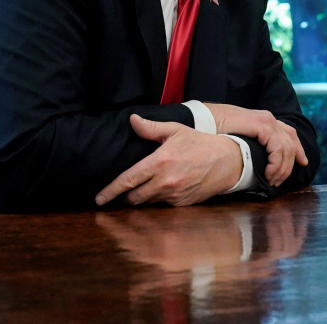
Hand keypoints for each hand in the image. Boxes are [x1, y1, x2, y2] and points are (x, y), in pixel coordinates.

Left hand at [94, 114, 242, 206]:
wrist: (228, 160)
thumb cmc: (200, 143)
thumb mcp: (176, 131)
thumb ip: (151, 128)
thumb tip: (132, 120)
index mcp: (160, 162)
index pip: (128, 180)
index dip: (110, 191)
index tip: (99, 198)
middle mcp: (165, 181)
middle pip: (134, 197)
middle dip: (127, 196)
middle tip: (125, 191)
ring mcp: (174, 195)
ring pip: (147, 203)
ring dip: (143, 198)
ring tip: (144, 190)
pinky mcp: (182, 204)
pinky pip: (163, 206)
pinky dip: (159, 200)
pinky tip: (165, 190)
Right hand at [204, 103, 309, 187]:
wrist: (201, 119)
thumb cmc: (214, 131)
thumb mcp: (237, 139)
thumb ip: (250, 146)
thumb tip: (256, 162)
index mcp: (264, 121)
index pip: (289, 134)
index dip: (298, 150)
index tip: (303, 163)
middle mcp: (268, 119)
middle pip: (291, 142)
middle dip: (290, 164)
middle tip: (279, 181)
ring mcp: (266, 120)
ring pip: (287, 147)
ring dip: (282, 167)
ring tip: (272, 181)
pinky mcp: (261, 124)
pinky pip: (278, 147)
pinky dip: (276, 162)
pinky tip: (268, 173)